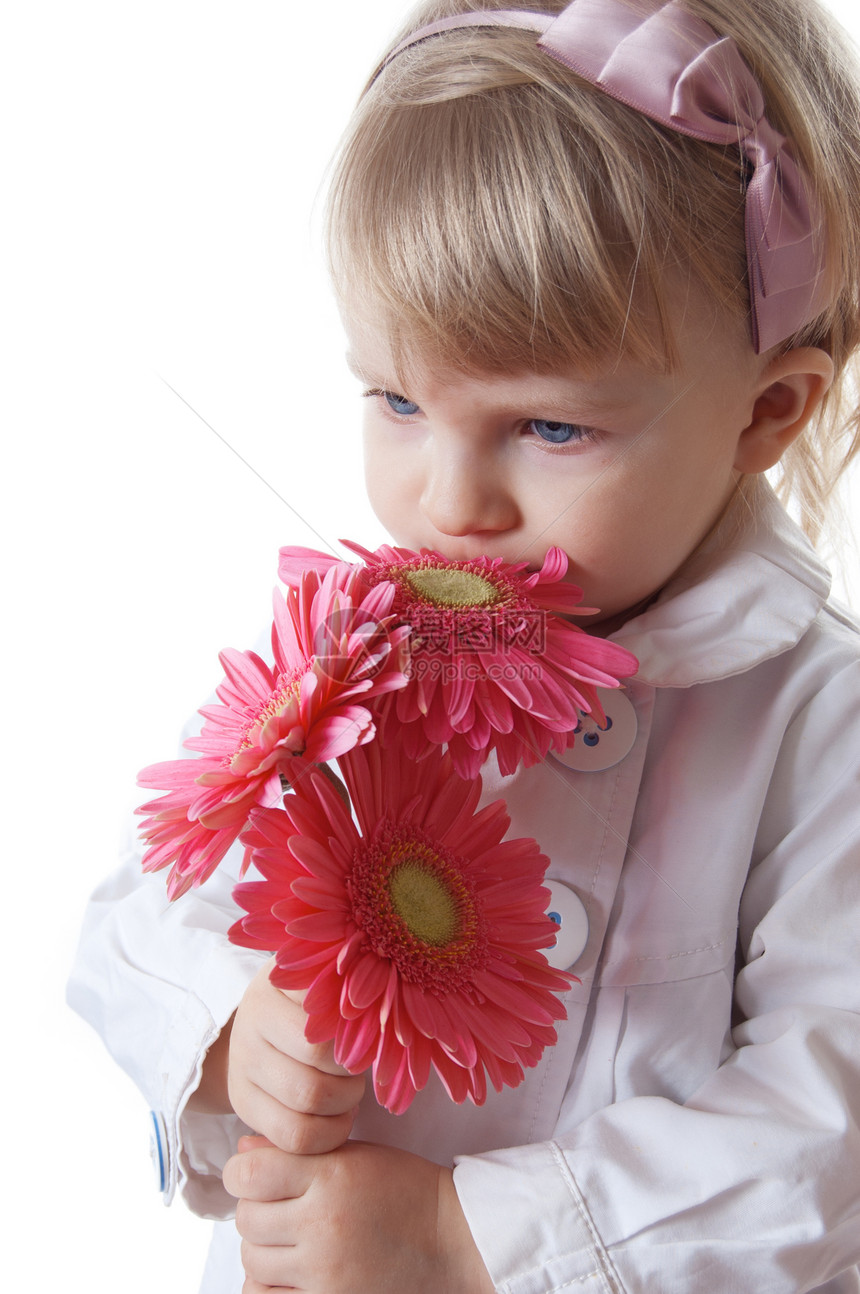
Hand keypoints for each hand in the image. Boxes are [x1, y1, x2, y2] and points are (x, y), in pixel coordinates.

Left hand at [223, 1135, 494, 1293]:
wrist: (454, 1241)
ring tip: (290, 1238)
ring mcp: (325, 1269)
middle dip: (256, 1209)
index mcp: (333, 1173)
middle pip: (247, 1218)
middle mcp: (323, 1221)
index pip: (249, 1173)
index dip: (243, 1172)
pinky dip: (269, 1284)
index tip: (256, 1174)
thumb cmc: (405, 1190)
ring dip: (263, 1247)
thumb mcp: (358, 1155)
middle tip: (279, 1206)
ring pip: (253, 1259)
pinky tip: (288, 1270)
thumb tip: (242, 1153)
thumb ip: (300, 1152)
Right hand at [226, 958, 365, 1154]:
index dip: (358, 1029)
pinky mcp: (242, 1102)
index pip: (329, 1009)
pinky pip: (293, 1136)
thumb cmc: (312, 1007)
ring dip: (345, 1104)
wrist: (261, 1032)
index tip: (370, 1037)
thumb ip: (351, 990)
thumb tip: (382, 1014)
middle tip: (361, 1072)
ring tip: (351, 1095)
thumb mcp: (327, 986)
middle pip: (319, 1056)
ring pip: (308, 1099)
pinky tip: (338, 1120)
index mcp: (277, 983)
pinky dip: (328, 1135)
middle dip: (354, 1069)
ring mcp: (243, 1063)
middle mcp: (252, 1021)